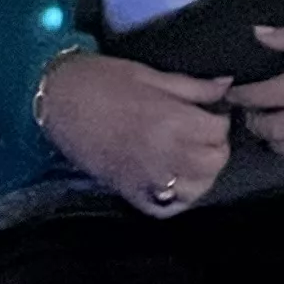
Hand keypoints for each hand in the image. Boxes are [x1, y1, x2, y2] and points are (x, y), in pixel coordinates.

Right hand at [38, 51, 233, 214]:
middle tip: (203, 132)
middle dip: (215, 146)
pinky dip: (175, 199)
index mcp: (172, 121)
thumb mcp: (151, 75)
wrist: (56, 100)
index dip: (220, 118)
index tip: (211, 111)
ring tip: (192, 155)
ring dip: (201, 173)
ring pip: (195, 190)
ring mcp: (146, 178)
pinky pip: (164, 209)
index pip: (219, 131)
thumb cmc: (102, 80)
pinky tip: (174, 180)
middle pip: (214, 162)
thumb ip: (193, 86)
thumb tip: (227, 86)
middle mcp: (164, 155)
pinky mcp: (128, 192)